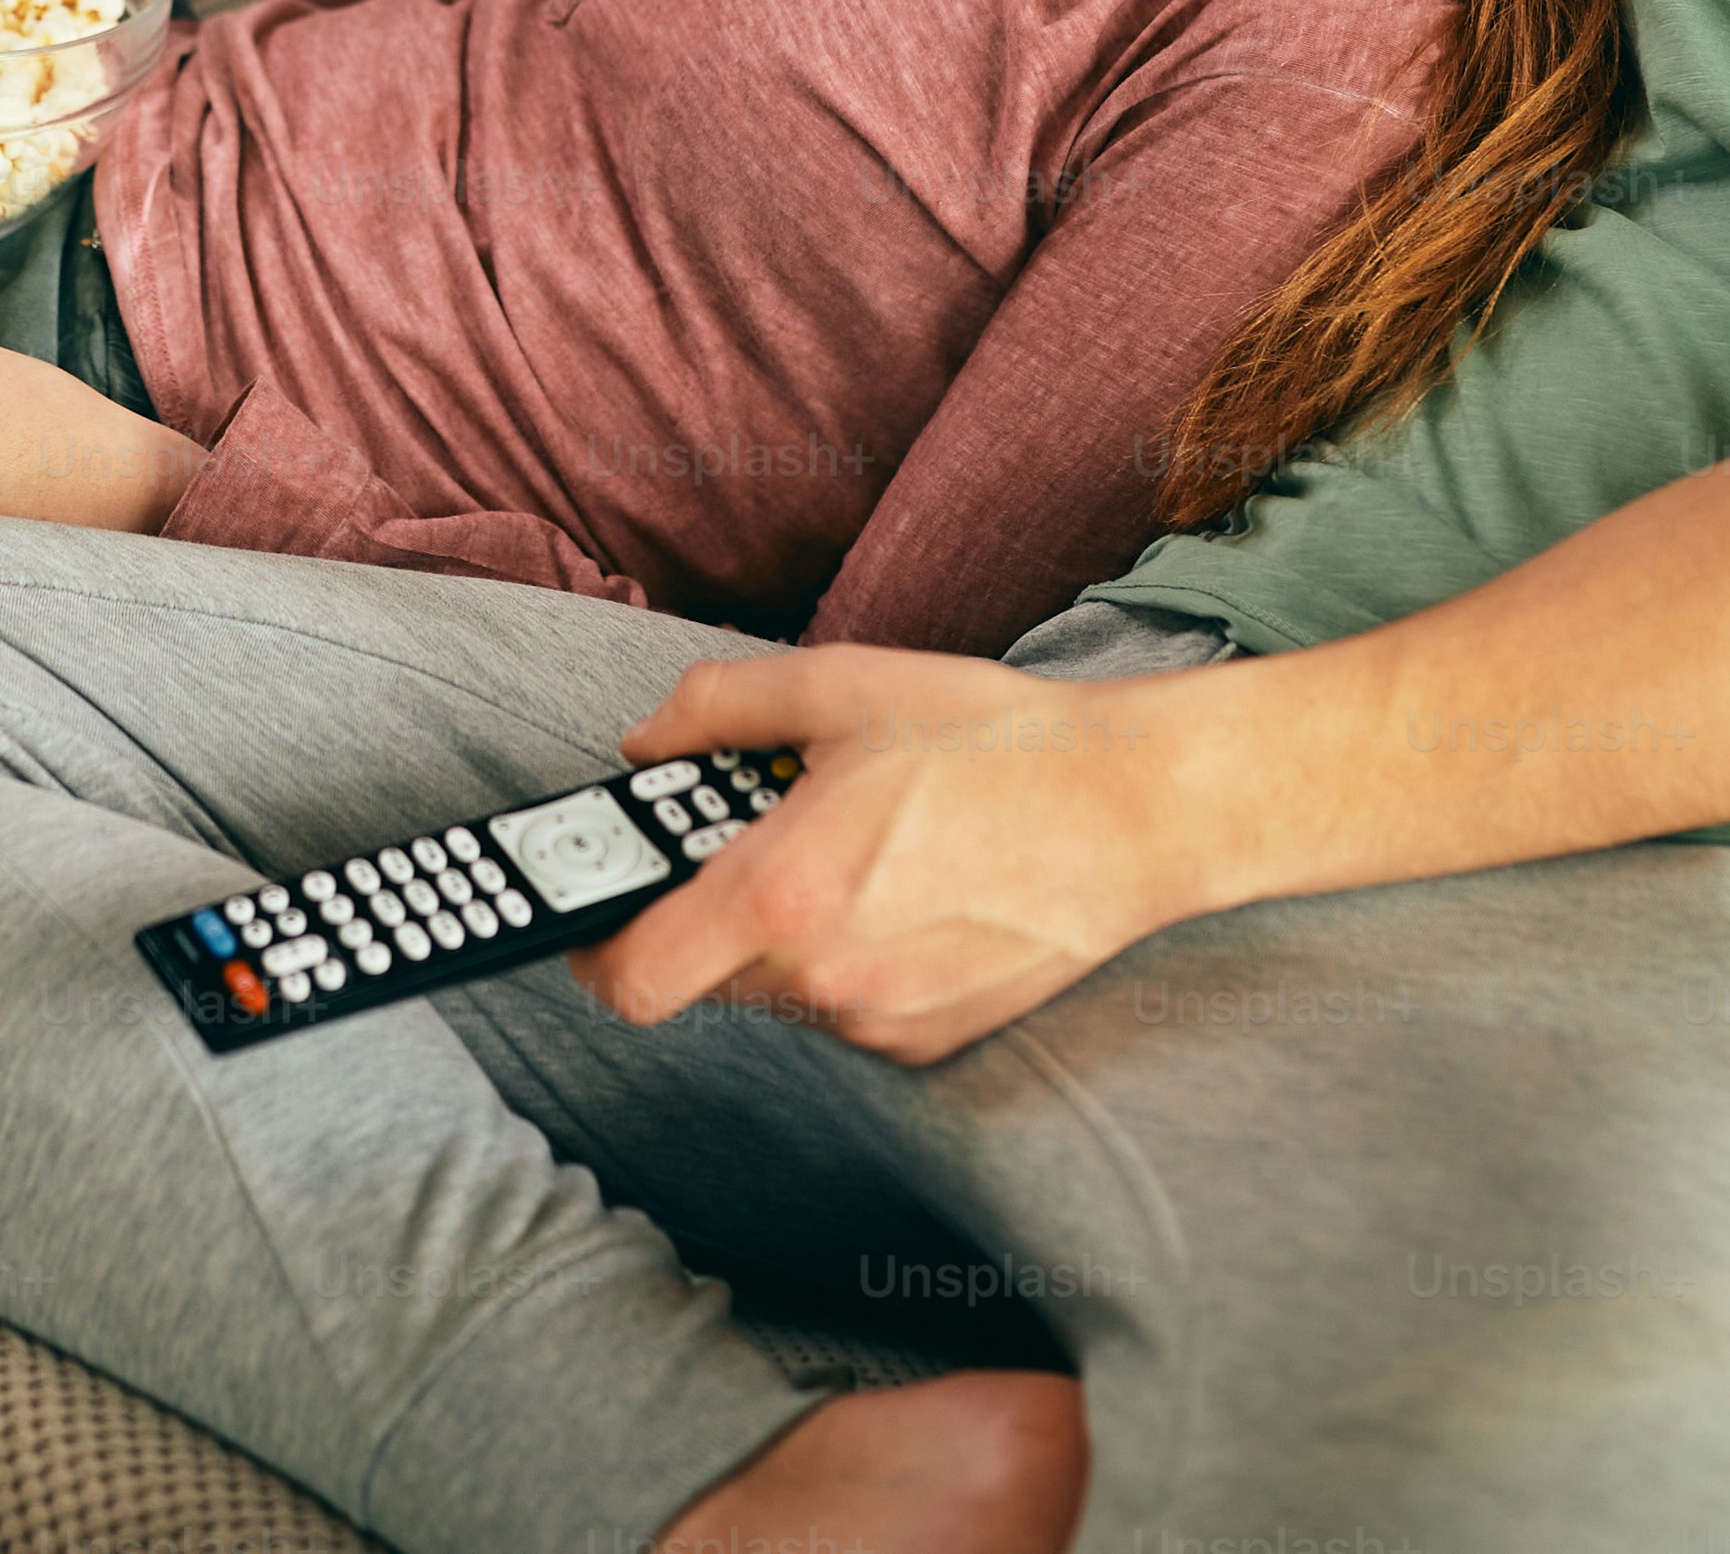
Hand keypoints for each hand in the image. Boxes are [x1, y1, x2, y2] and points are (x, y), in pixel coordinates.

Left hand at [560, 648, 1191, 1064]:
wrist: (1136, 812)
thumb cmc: (996, 743)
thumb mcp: (841, 686)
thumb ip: (718, 710)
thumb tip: (646, 747)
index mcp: (784, 891)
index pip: (631, 977)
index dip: (594, 947)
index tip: (598, 906)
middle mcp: (824, 976)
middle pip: (700, 975)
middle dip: (702, 913)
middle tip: (748, 840)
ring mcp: (879, 1021)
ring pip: (776, 991)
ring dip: (779, 936)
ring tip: (850, 853)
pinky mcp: (929, 1043)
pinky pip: (843, 1009)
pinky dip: (844, 959)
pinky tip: (902, 893)